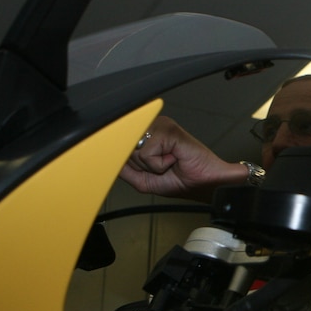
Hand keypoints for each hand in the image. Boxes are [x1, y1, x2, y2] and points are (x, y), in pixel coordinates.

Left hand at [120, 116, 244, 200]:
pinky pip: (147, 153)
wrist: (203, 184)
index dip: (123, 157)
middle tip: (161, 166)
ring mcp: (161, 126)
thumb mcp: (142, 179)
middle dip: (141, 165)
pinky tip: (174, 159)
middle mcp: (152, 126)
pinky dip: (159, 164)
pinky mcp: (169, 130)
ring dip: (150, 165)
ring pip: (135, 150)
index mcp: (147, 134)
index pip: (120, 143)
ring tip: (168, 162)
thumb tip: (107, 158)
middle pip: (125, 148)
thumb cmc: (179, 180)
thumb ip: (124, 168)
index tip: (134, 163)